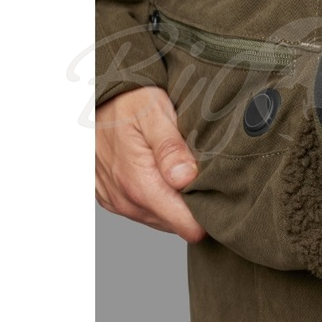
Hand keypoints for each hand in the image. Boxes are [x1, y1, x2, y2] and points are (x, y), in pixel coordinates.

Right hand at [95, 86, 206, 241]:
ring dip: (176, 206)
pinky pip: (142, 212)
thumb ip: (170, 148)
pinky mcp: (111, 198)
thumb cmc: (130, 102)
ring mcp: (116, 201)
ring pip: (159, 220)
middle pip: (173, 224)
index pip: (182, 223)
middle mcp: (124, 199)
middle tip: (211, 183)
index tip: (223, 202)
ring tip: (190, 179)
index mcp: (138, 183)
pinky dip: (159, 201)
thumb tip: (186, 179)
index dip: (206, 217)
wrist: (98, 97)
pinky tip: (168, 180)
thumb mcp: (155, 114)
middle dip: (194, 210)